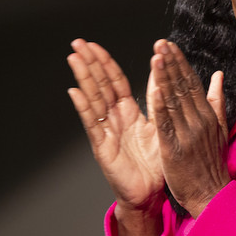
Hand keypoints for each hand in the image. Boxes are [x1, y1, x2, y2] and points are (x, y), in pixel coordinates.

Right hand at [67, 39, 164, 220]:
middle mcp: (114, 119)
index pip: (115, 81)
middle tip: (78, 43)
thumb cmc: (155, 163)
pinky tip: (75, 92)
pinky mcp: (103, 148)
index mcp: (128, 112)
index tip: (94, 45)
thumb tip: (161, 71)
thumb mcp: (160, 124)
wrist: (151, 193)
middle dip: (90, 63)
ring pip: (93, 99)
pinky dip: (84, 107)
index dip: (105, 62)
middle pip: (99, 85)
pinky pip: (93, 124)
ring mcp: (106, 132)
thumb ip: (158, 98)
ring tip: (74, 58)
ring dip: (84, 78)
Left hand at [149, 40, 230, 218]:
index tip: (169, 46)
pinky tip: (153, 91)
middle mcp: (199, 121)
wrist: (211, 194)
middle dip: (171, 63)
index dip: (180, 63)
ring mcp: (187, 134)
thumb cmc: (211, 163)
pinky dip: (160, 108)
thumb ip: (216, 101)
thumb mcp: (219, 129)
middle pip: (182, 87)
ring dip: (164, 78)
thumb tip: (218, 75)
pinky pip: (166, 125)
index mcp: (207, 115)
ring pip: (174, 101)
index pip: (192, 83)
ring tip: (155, 58)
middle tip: (160, 44)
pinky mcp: (175, 149)